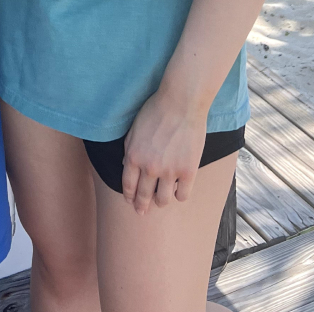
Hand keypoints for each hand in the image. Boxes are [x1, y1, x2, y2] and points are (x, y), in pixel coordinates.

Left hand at [121, 88, 207, 214]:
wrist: (181, 103)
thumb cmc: (156, 110)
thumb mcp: (134, 128)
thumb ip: (129, 148)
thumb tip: (126, 164)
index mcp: (133, 156)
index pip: (128, 185)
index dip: (129, 196)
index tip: (131, 202)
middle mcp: (149, 168)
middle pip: (144, 196)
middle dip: (141, 206)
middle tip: (142, 211)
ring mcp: (170, 171)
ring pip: (163, 200)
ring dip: (160, 202)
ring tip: (161, 200)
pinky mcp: (188, 172)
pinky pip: (182, 195)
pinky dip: (179, 195)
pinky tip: (178, 190)